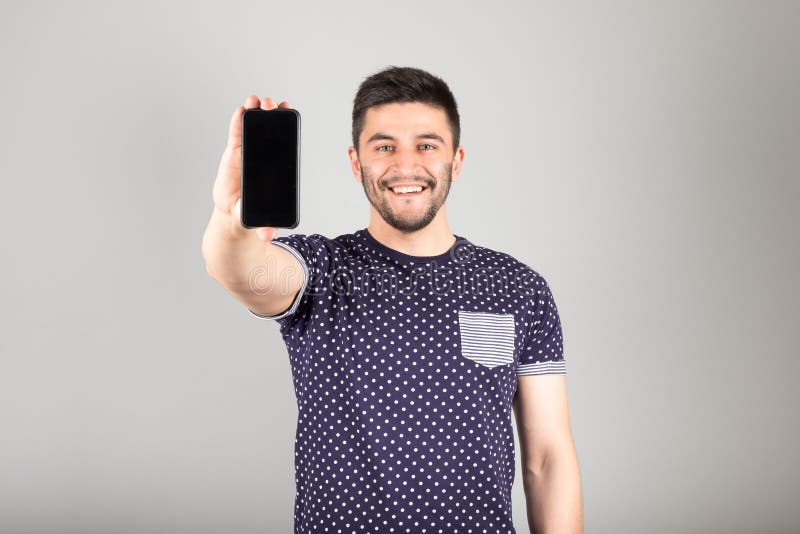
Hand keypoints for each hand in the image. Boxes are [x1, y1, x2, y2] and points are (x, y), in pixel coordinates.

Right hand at [212, 95, 292, 241]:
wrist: (234, 214)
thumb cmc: (253, 212)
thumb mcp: (260, 221)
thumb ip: (265, 227)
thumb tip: (267, 237)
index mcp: (276, 168)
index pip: (283, 143)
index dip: (287, 127)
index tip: (289, 111)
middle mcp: (264, 157)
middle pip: (269, 131)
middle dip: (272, 114)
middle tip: (273, 104)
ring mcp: (248, 153)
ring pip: (252, 129)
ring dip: (255, 112)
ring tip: (255, 100)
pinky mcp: (232, 154)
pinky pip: (235, 135)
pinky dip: (237, 122)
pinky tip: (241, 110)